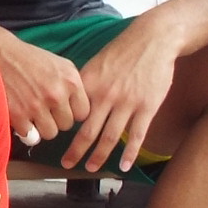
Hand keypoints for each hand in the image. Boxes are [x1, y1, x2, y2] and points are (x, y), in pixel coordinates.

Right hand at [0, 28, 87, 149]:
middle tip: (43, 109)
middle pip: (66, 125)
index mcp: (70, 80)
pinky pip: (30, 136)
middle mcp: (56, 94)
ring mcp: (37, 106)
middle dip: (56, 119)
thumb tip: (76, 111)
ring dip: (41, 127)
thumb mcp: (58, 65)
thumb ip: (71, 87)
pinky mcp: (18, 115)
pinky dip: (25, 129)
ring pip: (50, 133)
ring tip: (32, 115)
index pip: (83, 113)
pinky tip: (20, 116)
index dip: (71, 112)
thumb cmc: (27, 59)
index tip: (61, 108)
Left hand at [64, 18, 179, 173]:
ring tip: (91, 169)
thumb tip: (69, 101)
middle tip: (66, 164)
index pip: (71, 113)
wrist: (153, 39)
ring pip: (111, 137)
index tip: (54, 141)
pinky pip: (137, 135)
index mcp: (89, 85)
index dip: (61, 128)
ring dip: (99, 156)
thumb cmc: (123, 51)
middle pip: (87, 131)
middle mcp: (106, 96)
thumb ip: (84, 85)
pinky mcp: (147, 107)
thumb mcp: (96, 63)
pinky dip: (130, 153)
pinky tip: (123, 166)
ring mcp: (127, 103)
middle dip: (75, 151)